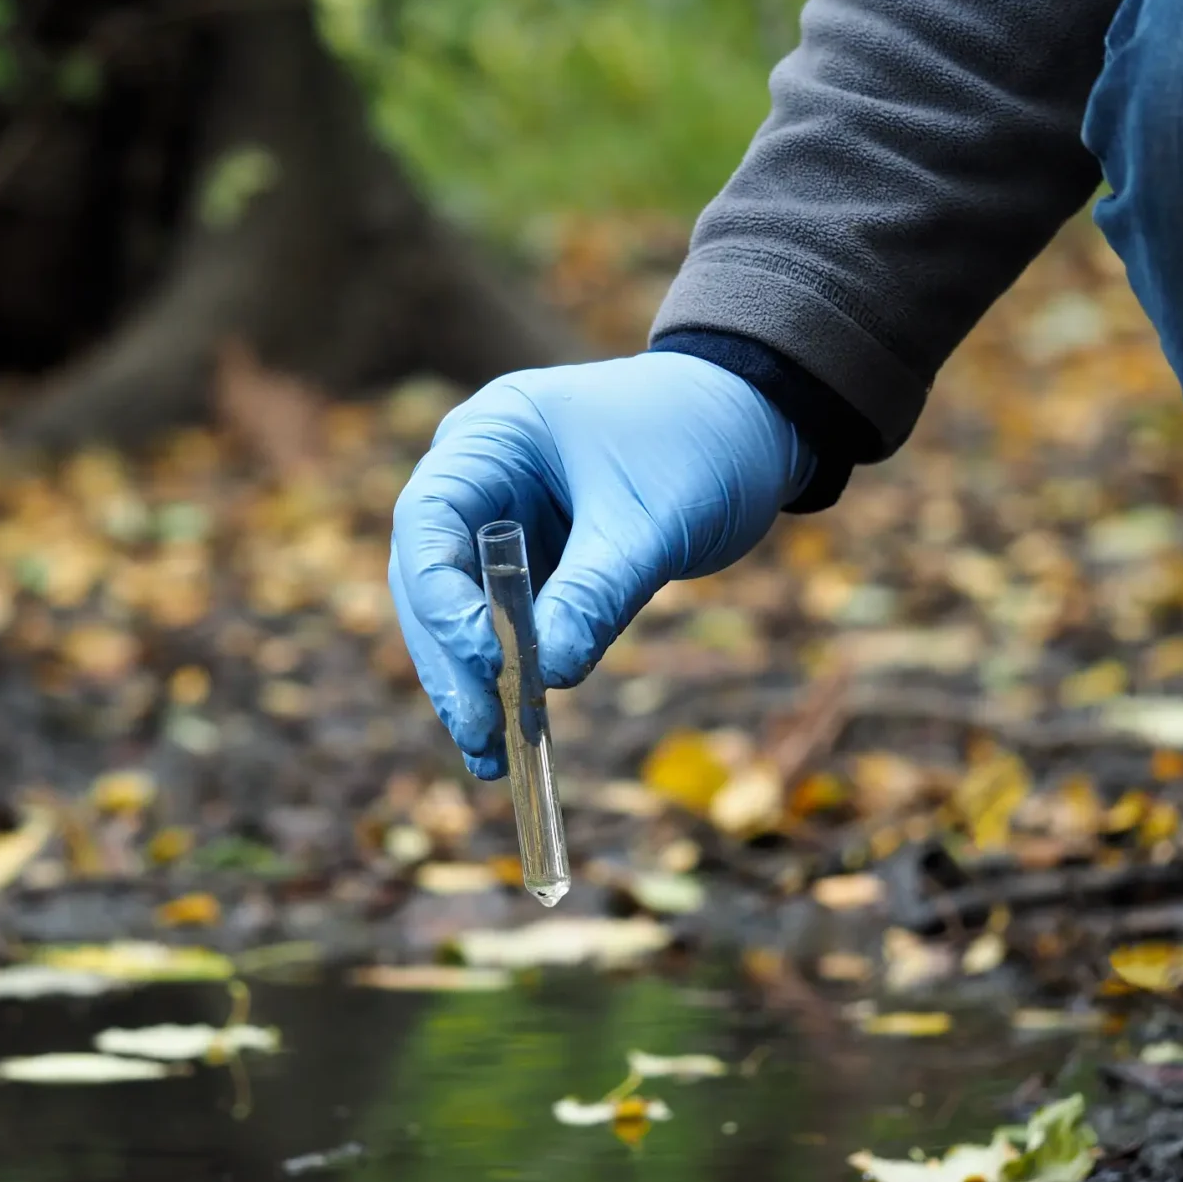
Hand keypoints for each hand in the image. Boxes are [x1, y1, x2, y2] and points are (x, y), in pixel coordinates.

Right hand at [389, 352, 812, 776]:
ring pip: (456, 612)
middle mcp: (479, 478)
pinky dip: (506, 680)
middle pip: (429, 576)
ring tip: (491, 757)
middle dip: (450, 656)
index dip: (441, 593)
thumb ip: (597, 593)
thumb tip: (547, 677)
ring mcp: (500, 524)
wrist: (754, 425)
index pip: (428, 517)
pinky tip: (510, 742)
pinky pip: (501, 629)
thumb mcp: (652, 520)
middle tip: (480, 729)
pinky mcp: (531, 567)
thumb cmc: (701, 441)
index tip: (483, 657)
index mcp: (492, 435)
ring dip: (469, 683)